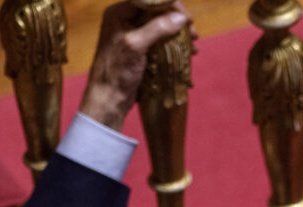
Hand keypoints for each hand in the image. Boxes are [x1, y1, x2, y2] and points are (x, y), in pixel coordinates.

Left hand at [79, 1, 193, 129]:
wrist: (108, 100)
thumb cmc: (116, 72)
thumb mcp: (136, 46)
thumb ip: (157, 28)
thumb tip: (181, 18)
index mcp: (119, 13)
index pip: (150, 0)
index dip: (171, 6)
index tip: (188, 20)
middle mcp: (125, 20)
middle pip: (157, 12)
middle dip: (177, 21)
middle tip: (194, 35)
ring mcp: (132, 35)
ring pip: (160, 26)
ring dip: (178, 34)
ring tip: (193, 47)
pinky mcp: (139, 50)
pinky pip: (159, 41)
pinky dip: (173, 45)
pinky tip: (185, 54)